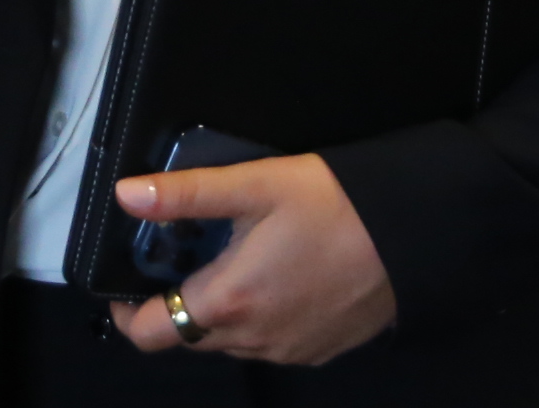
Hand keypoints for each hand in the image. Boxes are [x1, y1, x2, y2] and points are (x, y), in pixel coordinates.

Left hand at [106, 152, 395, 366]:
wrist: (413, 235)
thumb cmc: (334, 205)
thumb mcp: (256, 185)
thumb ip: (187, 193)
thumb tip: (126, 195)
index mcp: (228, 302)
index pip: (151, 334)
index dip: (128, 314)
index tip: (125, 285)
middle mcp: (253, 340)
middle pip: (189, 336)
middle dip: (178, 301)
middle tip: (187, 254)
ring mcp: (287, 352)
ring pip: (230, 342)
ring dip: (220, 311)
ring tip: (236, 258)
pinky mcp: (318, 352)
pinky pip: (269, 343)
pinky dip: (259, 317)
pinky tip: (278, 276)